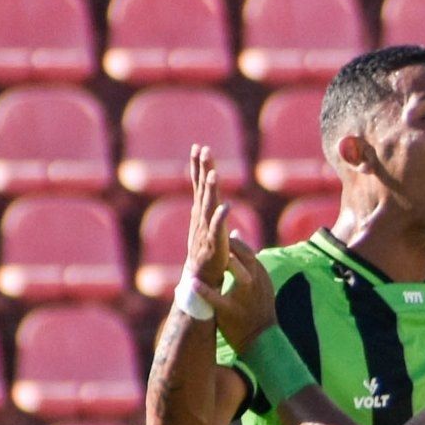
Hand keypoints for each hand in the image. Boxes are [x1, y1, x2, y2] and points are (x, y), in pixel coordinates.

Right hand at [184, 145, 228, 286]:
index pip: (198, 184)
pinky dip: (221, 217)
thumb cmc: (207, 252)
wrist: (201, 278)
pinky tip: (227, 206)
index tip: (198, 147)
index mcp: (200, 212)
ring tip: (213, 173)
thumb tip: (221, 202)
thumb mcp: (210, 228)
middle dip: (202, 169)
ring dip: (210, 189)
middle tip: (202, 149)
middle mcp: (200, 217)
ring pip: (208, 205)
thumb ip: (214, 213)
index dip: (198, 166)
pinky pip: (217, 228)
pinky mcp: (213, 244)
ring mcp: (206, 230)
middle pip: (201, 189)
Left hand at [193, 240, 276, 352]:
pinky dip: (205, 292)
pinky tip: (192, 284)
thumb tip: (236, 232)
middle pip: (248, 257)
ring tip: (217, 255)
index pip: (248, 251)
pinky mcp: (232, 312)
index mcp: (258, 275)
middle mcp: (254, 283)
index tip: (220, 233)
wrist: (263, 340)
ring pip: (242, 276)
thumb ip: (244, 257)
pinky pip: (219, 300)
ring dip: (230, 264)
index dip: (235, 241)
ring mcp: (245, 298)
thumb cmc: (256, 307)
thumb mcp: (256, 279)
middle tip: (218, 236)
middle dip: (234, 245)